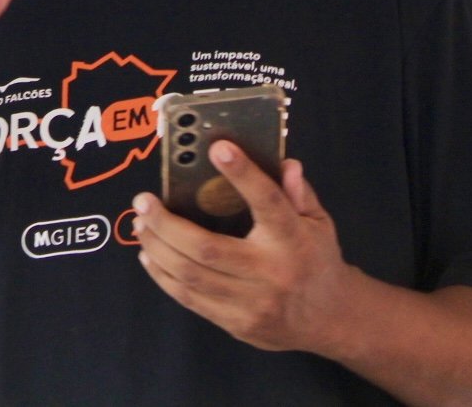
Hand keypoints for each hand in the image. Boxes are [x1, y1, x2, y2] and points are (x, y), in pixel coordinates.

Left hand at [132, 142, 354, 353]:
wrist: (330, 319)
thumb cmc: (318, 259)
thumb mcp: (319, 220)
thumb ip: (298, 191)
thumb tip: (285, 163)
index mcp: (293, 239)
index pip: (267, 201)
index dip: (242, 174)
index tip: (217, 148)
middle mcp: (270, 272)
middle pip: (207, 248)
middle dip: (167, 224)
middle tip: (143, 201)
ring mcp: (251, 303)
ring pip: (191, 276)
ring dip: (158, 248)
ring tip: (141, 224)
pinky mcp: (235, 324)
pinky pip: (190, 299)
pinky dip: (164, 276)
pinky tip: (150, 255)